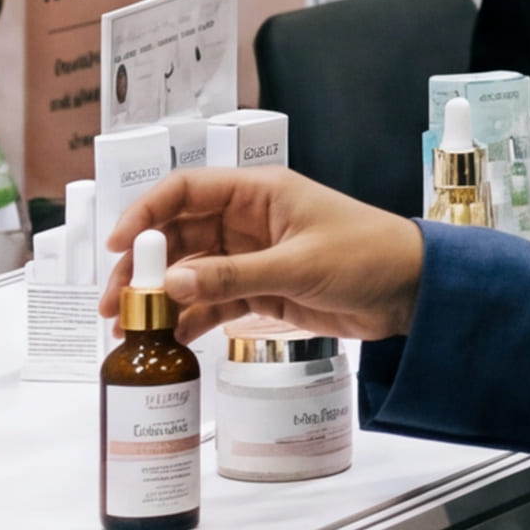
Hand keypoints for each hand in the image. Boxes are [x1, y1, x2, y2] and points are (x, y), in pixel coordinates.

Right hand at [118, 167, 424, 343]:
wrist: (414, 290)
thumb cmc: (369, 255)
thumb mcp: (299, 265)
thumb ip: (234, 276)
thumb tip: (171, 282)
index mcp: (259, 193)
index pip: (187, 190)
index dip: (146, 213)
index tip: (117, 245)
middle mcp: (250, 221)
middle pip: (179, 236)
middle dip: (142, 268)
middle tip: (115, 304)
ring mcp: (254, 256)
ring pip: (192, 272)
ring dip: (161, 298)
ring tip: (132, 331)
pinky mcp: (263, 289)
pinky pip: (215, 300)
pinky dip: (193, 317)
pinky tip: (173, 338)